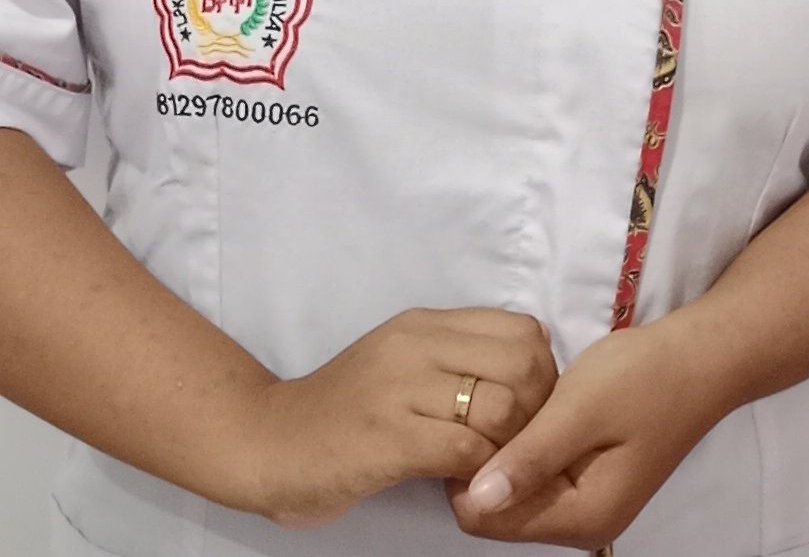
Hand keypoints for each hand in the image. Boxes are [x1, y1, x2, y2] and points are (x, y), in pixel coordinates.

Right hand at [238, 307, 558, 529]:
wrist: (268, 443)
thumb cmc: (344, 411)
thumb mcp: (401, 363)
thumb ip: (457, 355)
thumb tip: (534, 363)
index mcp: (423, 324)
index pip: (522, 330)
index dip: (540, 375)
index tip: (522, 410)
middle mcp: (414, 345)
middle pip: (524, 365)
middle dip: (533, 412)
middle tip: (508, 443)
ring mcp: (399, 390)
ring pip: (501, 408)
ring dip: (506, 447)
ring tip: (483, 464)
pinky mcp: (387, 438)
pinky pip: (466, 450)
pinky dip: (477, 473)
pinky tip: (458, 482)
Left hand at [445, 315, 729, 548]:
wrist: (699, 358)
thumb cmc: (642, 378)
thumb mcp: (579, 410)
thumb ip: (528, 458)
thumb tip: (476, 499)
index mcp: (583, 517)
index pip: (488, 519)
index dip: (466, 471)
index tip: (468, 419)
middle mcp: (584, 524)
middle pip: (499, 510)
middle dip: (486, 461)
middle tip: (491, 402)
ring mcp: (587, 504)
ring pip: (514, 490)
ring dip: (506, 450)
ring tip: (516, 402)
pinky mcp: (588, 479)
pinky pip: (536, 474)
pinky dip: (525, 444)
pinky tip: (534, 407)